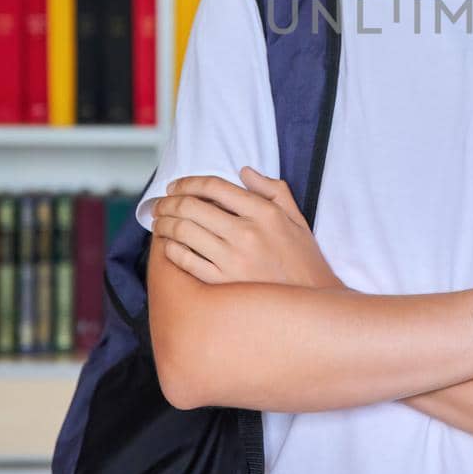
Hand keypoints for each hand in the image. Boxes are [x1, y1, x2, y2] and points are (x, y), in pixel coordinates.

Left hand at [151, 168, 345, 290]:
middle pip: (193, 207)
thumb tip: (244, 172)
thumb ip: (272, 190)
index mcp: (264, 213)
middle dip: (169, 202)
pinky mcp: (223, 283)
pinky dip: (171, 249)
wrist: (312, 301)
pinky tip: (169, 245)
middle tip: (161, 204)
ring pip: (184, 232)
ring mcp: (233, 260)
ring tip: (160, 222)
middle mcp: (247, 233)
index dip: (189, 182)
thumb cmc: (303, 260)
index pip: (215, 187)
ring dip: (165, 224)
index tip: (176, 186)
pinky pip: (186, 261)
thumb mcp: (296, 218)